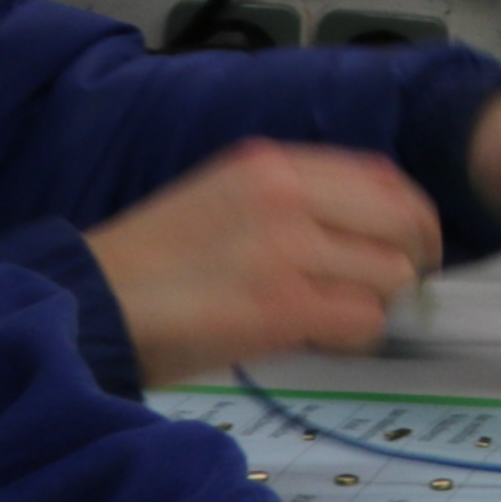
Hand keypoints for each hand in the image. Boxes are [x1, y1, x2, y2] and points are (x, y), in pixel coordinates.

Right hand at [88, 144, 446, 384]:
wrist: (88, 302)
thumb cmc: (151, 263)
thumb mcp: (224, 199)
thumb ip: (294, 201)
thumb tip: (369, 233)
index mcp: (272, 164)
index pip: (385, 177)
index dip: (412, 216)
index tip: (413, 246)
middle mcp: (286, 193)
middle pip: (404, 223)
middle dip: (407, 262)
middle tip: (388, 292)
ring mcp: (287, 248)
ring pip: (390, 276)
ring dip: (372, 304)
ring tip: (328, 316)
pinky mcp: (282, 304)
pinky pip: (362, 321)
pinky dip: (351, 337)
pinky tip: (314, 338)